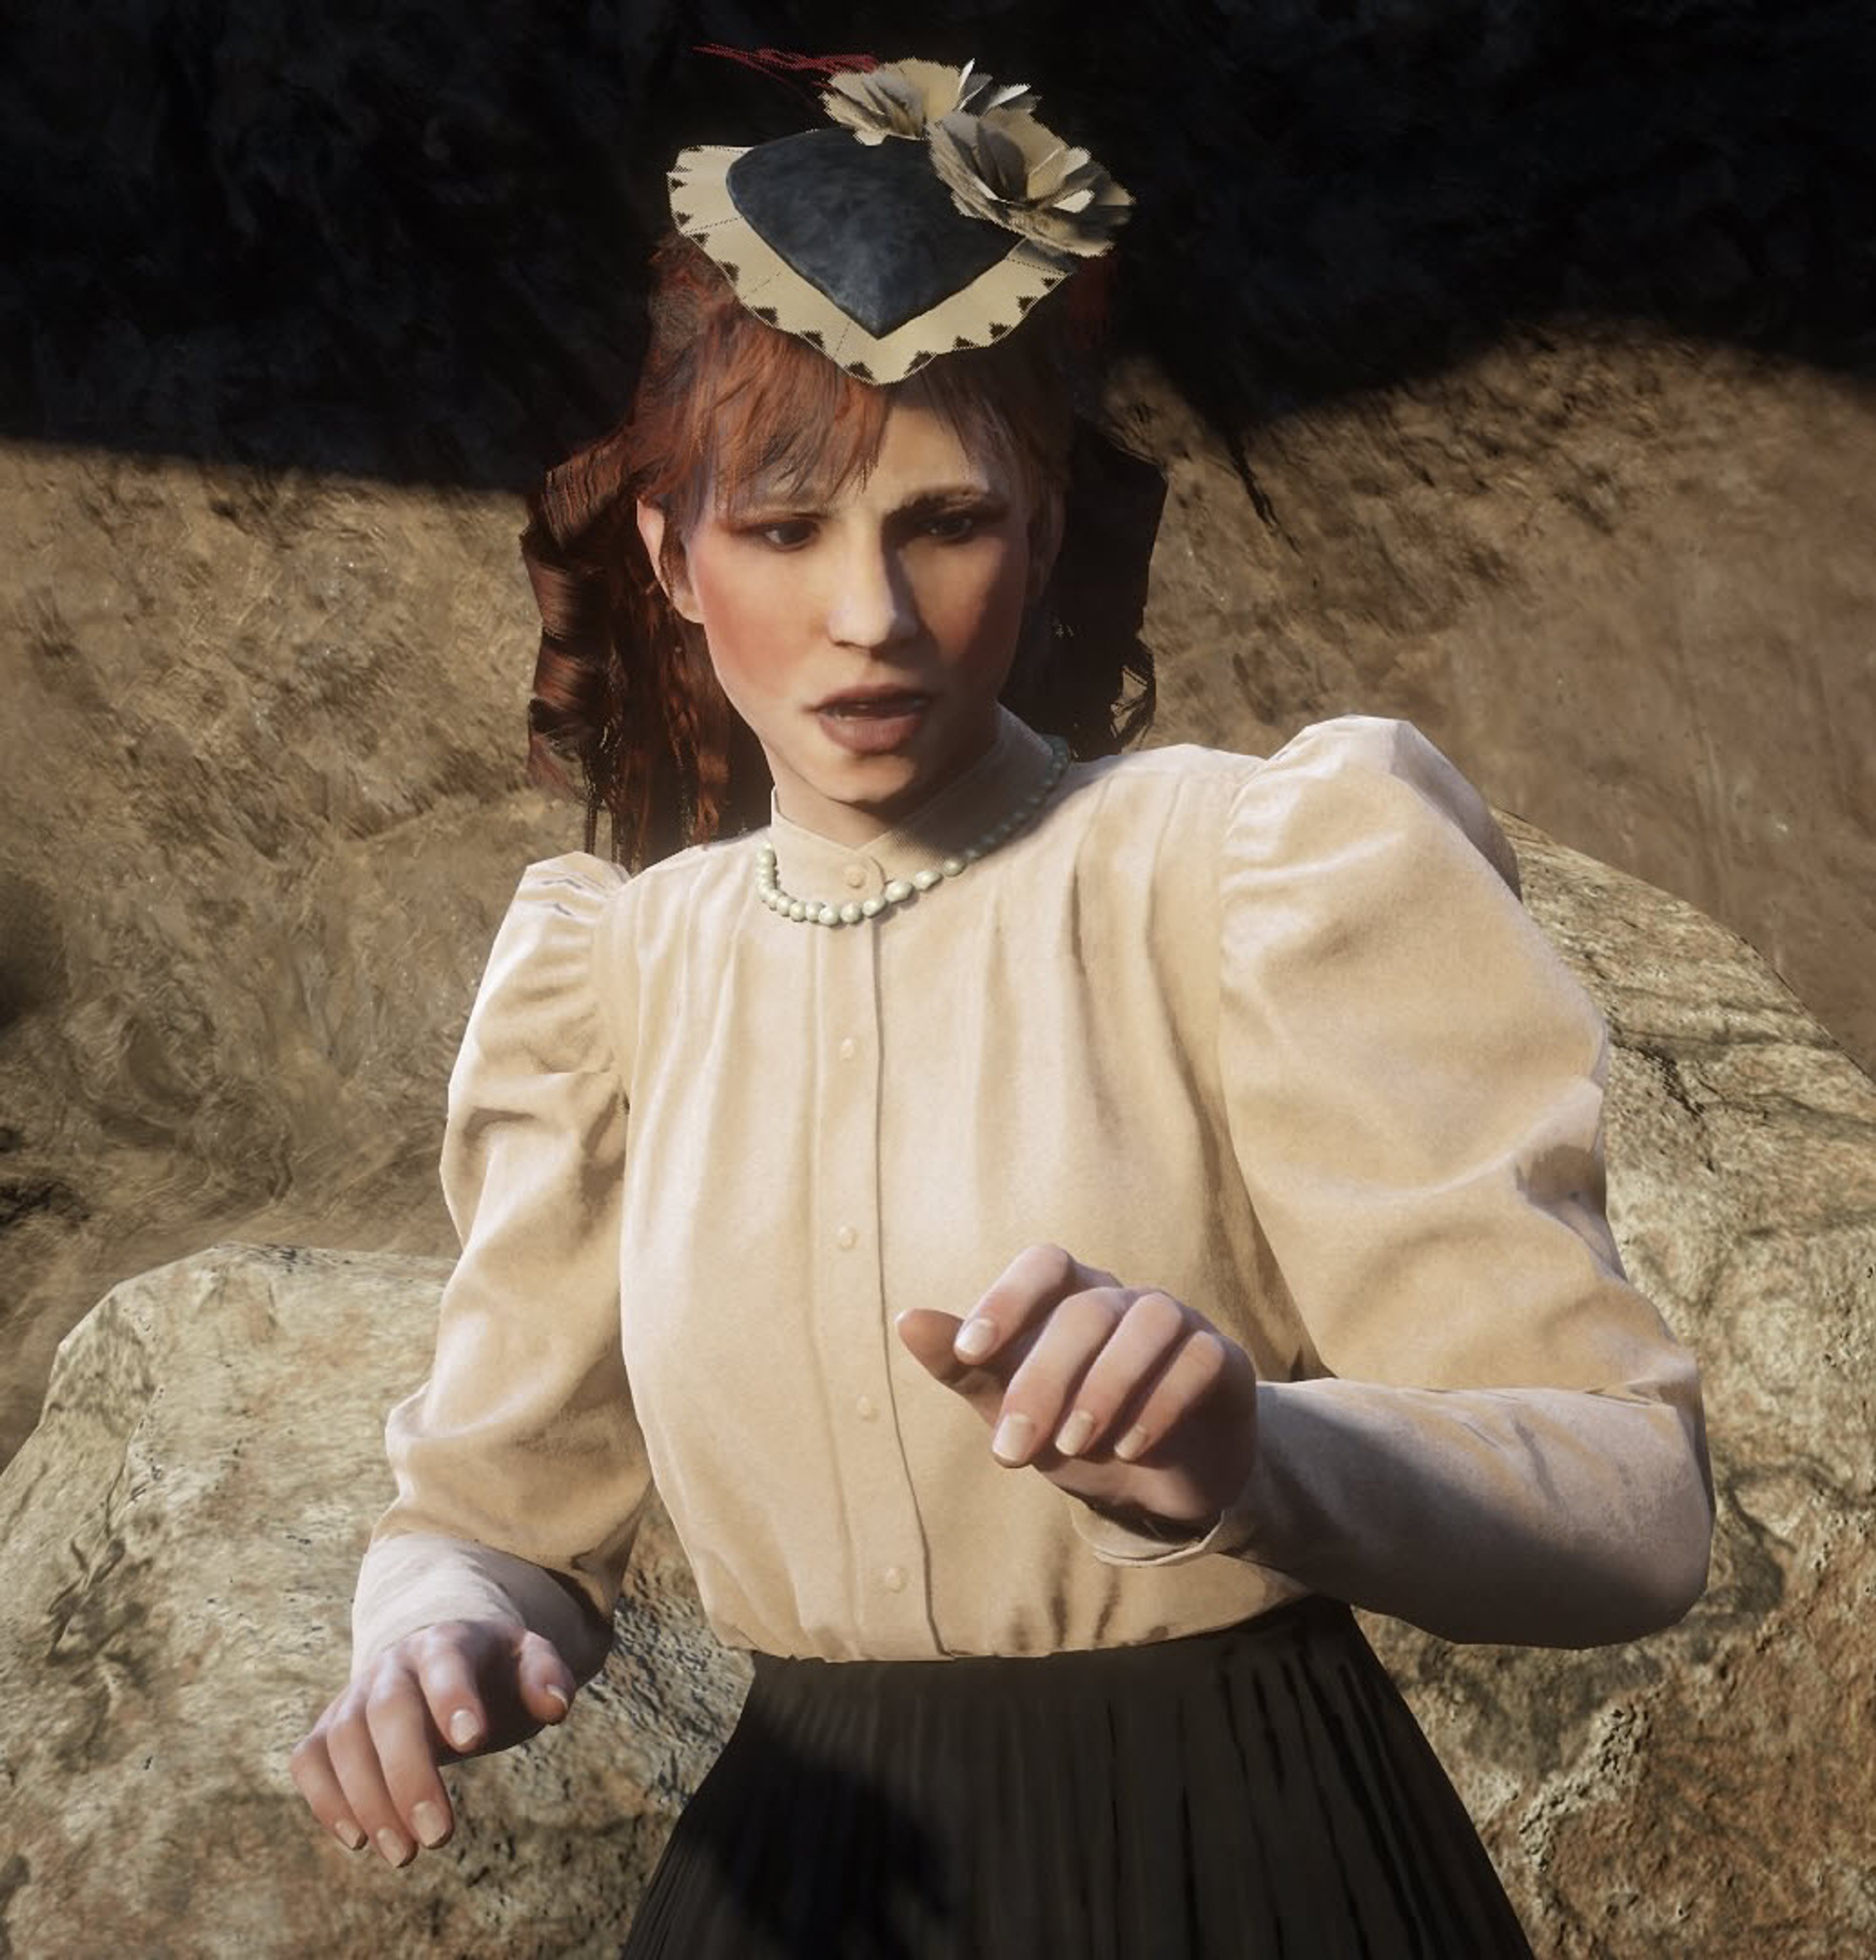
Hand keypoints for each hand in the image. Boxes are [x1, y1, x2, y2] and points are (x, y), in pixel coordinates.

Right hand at [289, 1619, 575, 1867]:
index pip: (445, 1662)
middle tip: (439, 1837)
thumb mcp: (527, 1660)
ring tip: (405, 1855)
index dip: (454, 1698)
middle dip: (410, 1775)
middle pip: (389, 1710)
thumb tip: (557, 1707)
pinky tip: (358, 1840)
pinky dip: (325, 1799)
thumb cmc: (492, 1670)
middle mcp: (393, 1664)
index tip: (474, 1743)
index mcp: (447, 1640)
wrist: (440, 1659)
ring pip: (344, 1740)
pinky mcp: (329, 1728)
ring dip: (368, 1801)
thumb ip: (546, 1675)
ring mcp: (355, 1694)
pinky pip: (310, 1759)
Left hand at [895, 1243, 1258, 1533]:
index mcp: (1072, 1296)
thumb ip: (962, 1365)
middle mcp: (1126, 1300)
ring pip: (1150, 1321)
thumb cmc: (1073, 1432)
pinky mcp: (1224, 1361)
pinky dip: (1161, 1403)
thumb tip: (906, 1320)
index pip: (1044, 1263)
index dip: (1008, 1298)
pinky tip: (1129, 1448)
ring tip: (1074, 1446)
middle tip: (1012, 1449)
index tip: (968, 1351)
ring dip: (1105, 1385)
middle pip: (1087, 1310)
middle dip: (1045, 1378)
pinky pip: (1199, 1360)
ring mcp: (1181, 1323)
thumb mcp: (1010, 1406)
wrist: (1156, 1487)